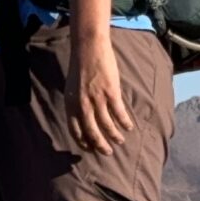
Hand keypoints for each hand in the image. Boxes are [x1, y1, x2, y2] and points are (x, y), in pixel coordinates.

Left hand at [68, 32, 134, 154]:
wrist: (89, 48)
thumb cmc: (80, 67)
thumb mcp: (72, 88)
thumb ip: (76, 104)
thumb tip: (83, 119)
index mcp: (71, 104)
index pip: (76, 131)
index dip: (84, 143)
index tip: (91, 149)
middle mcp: (82, 105)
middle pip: (92, 133)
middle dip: (100, 146)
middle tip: (107, 152)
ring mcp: (97, 100)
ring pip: (107, 126)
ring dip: (114, 136)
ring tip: (120, 141)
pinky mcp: (111, 93)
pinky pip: (119, 113)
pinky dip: (124, 122)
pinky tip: (128, 127)